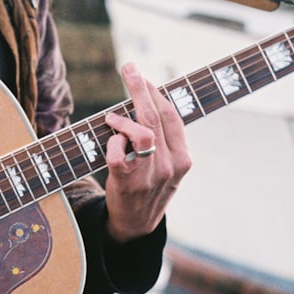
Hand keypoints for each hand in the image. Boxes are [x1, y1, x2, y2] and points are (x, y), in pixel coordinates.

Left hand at [103, 63, 191, 242]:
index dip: (155, 92)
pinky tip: (110, 142)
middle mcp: (170, 165)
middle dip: (139, 88)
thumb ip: (165, 139)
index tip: (142, 76)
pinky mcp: (126, 183)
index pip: (171, 115)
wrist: (136, 225)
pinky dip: (112, 141)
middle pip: (156, 116)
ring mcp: (149, 175)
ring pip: (142, 132)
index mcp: (183, 158)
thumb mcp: (168, 166)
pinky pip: (117, 153)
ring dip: (123, 119)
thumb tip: (148, 100)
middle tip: (128, 68)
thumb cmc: (149, 187)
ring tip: (111, 118)